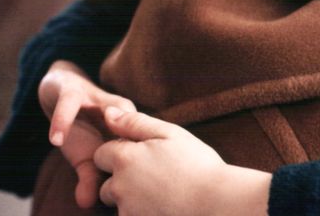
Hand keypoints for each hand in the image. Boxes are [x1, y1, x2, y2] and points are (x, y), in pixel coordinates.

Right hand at [38, 60, 135, 207]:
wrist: (62, 89)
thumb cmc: (81, 125)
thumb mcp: (86, 154)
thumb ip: (89, 177)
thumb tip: (86, 204)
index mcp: (128, 128)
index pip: (143, 147)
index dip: (142, 166)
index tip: (134, 191)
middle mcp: (119, 111)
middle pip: (135, 128)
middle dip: (134, 150)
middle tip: (121, 179)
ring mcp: (97, 99)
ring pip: (112, 111)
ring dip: (110, 125)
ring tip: (92, 157)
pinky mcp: (72, 90)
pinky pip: (69, 103)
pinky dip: (62, 120)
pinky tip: (56, 140)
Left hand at [95, 108, 271, 215]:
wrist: (217, 203)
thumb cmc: (198, 165)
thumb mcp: (170, 134)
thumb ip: (135, 122)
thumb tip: (108, 113)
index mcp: (125, 159)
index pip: (102, 154)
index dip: (122, 153)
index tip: (146, 156)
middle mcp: (119, 187)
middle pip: (107, 184)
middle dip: (124, 181)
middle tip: (158, 177)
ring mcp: (126, 211)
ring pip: (120, 204)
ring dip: (134, 200)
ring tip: (165, 193)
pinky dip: (145, 212)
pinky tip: (167, 206)